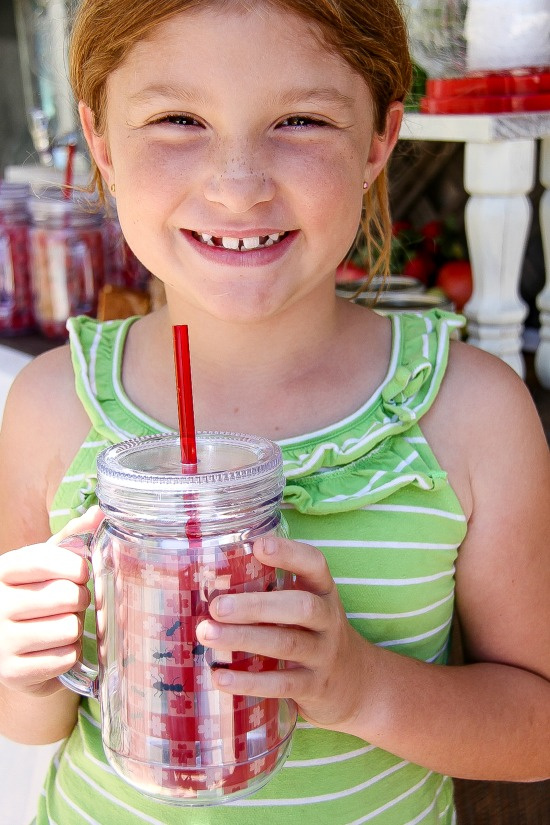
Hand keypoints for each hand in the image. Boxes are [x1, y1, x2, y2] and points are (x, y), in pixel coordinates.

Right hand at [0, 507, 102, 697]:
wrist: (15, 650)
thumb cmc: (37, 597)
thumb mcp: (48, 565)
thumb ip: (72, 537)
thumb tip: (99, 513)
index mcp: (3, 570)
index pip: (46, 560)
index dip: (75, 567)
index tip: (81, 572)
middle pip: (65, 596)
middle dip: (80, 599)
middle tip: (75, 602)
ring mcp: (2, 641)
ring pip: (69, 628)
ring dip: (76, 628)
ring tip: (64, 625)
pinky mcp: (13, 672)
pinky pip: (65, 657)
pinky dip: (71, 654)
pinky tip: (58, 648)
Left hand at [196, 535, 370, 730]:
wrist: (357, 684)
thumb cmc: (315, 633)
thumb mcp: (308, 605)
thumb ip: (274, 590)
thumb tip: (212, 575)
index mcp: (323, 592)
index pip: (315, 564)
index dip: (289, 553)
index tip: (258, 546)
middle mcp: (328, 620)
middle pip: (300, 607)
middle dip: (256, 606)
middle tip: (217, 607)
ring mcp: (323, 655)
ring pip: (286, 644)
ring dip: (244, 639)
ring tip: (207, 634)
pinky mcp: (314, 687)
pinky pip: (281, 684)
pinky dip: (249, 682)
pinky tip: (220, 677)